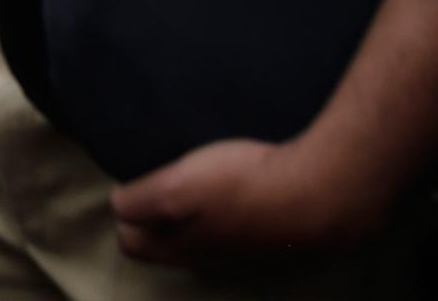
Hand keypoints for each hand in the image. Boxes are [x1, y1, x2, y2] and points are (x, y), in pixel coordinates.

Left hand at [109, 136, 388, 269]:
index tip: (136, 180)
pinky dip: (225, 213)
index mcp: (179, 249)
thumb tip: (119, 206)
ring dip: (192, 216)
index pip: (131, 242)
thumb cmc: (242, 186)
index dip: (127, 209)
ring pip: (199, 241)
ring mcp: (240, 255)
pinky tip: (234, 186)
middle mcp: (207, 261)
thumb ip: (140, 202)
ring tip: (197, 178)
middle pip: (164, 244)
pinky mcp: (269, 242)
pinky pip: (232, 232)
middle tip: (163, 176)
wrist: (318, 195)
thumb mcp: (177, 190)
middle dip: (154, 217)